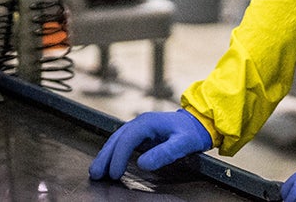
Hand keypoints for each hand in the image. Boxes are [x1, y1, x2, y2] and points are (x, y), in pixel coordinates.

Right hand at [89, 109, 212, 179]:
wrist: (199, 123)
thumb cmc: (192, 132)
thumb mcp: (183, 144)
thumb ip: (164, 153)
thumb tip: (143, 164)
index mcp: (149, 122)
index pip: (127, 139)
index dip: (118, 157)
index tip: (114, 173)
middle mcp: (141, 122)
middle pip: (117, 138)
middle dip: (105, 156)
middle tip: (96, 174)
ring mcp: (140, 126)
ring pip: (117, 139)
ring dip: (106, 154)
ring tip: (96, 171)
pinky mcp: (141, 133)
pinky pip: (122, 142)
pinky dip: (113, 152)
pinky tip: (109, 163)